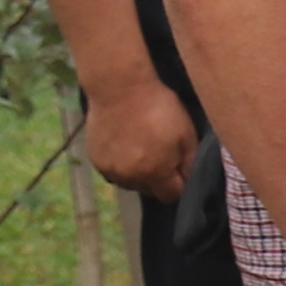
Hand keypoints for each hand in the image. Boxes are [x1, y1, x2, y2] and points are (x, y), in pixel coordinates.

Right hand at [75, 75, 196, 200]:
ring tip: (142, 149)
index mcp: (155, 173)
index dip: (180, 184)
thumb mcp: (186, 133)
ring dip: (138, 174)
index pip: (171, 196)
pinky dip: (121, 165)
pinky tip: (126, 145)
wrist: (119, 89)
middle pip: (150, 191)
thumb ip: (190, 162)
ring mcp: (110, 170)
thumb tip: (189, 179)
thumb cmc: (159, 108)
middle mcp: (130, 178)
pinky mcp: (95, 160)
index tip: (180, 169)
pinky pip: (114, 172)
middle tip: (162, 155)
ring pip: (130, 183)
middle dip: (159, 180)